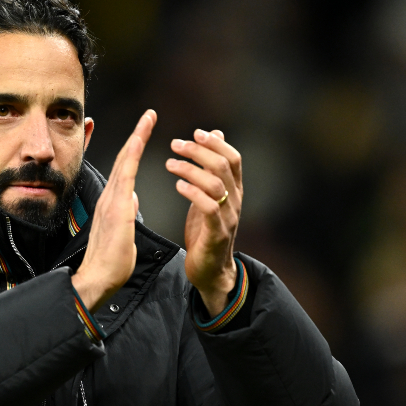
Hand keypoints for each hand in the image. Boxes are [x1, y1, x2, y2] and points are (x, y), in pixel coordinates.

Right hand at [72, 110, 155, 311]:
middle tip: (150, 115)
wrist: (98, 279)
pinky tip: (140, 140)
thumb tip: (132, 199)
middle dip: (137, 135)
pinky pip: (125, 175)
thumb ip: (126, 213)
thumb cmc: (111, 263)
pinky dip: (132, 155)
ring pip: (124, 161)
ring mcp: (112, 201)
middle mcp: (110, 197)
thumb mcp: (124, 232)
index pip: (125, 170)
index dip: (135, 149)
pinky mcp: (116, 208)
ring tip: (149, 118)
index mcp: (113, 203)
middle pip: (124, 159)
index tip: (145, 131)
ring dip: (136, 137)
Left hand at [167, 129, 242, 315]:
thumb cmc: (206, 232)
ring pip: (215, 183)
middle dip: (199, 151)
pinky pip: (209, 207)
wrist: (211, 271)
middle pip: (223, 165)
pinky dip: (193, 193)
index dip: (216, 143)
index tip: (195, 133)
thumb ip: (212, 169)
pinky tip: (178, 186)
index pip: (233, 158)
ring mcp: (228, 217)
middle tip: (175, 145)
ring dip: (190, 169)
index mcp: (234, 191)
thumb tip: (216, 135)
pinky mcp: (217, 233)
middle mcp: (235, 201)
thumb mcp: (210, 196)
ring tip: (170, 164)